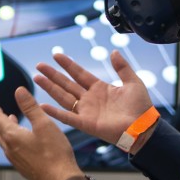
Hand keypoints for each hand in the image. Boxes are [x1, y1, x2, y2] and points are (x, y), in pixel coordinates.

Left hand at [0, 87, 82, 179]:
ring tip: (10, 119)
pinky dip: (11, 138)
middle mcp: (10, 149)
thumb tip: (19, 91)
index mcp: (12, 136)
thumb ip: (30, 107)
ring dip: (3, 128)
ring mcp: (15, 159)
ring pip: (3, 140)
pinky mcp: (23, 167)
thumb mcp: (44, 124)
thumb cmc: (54, 154)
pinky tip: (22, 138)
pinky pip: (11, 149)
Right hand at [34, 50, 153, 145]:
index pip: (79, 73)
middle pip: (66, 84)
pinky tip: (42, 106)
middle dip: (53, 75)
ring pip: (63, 97)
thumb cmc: (140, 107)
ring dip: (50, 88)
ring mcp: (86, 111)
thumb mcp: (133, 82)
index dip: (68, 64)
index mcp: (100, 88)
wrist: (143, 127)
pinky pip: (67, 117)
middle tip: (39, 66)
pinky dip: (54, 112)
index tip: (56, 55)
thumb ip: (122, 67)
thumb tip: (114, 51)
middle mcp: (89, 99)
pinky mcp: (85, 124)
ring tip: (37, 78)